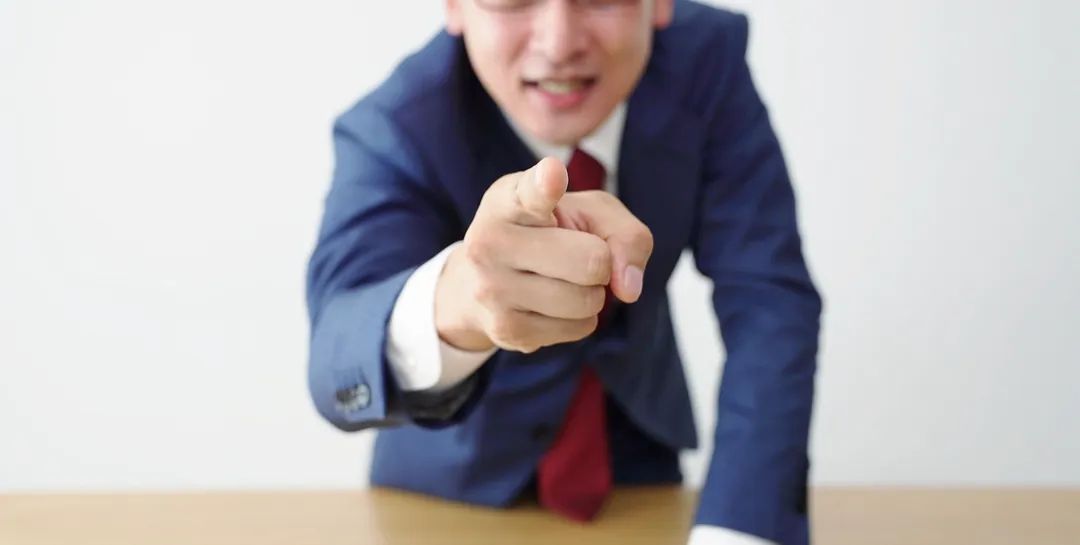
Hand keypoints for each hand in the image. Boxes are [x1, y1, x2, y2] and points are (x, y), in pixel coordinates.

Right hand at [435, 157, 653, 352]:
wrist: (486, 282)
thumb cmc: (549, 234)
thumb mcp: (590, 214)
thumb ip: (625, 234)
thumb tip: (627, 289)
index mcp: (509, 199)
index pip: (531, 192)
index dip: (546, 185)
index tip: (553, 174)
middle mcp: (491, 241)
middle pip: (591, 261)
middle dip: (601, 263)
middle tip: (576, 255)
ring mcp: (492, 289)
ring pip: (586, 301)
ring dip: (590, 294)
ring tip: (560, 279)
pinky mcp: (505, 329)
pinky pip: (579, 328)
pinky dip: (579, 319)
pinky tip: (550, 304)